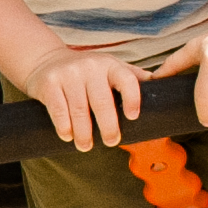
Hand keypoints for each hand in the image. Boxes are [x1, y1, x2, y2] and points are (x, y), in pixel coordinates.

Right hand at [28, 50, 144, 151]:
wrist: (46, 61)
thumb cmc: (85, 72)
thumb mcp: (109, 68)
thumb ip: (132, 76)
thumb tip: (162, 88)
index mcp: (110, 65)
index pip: (127, 79)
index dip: (133, 98)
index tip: (133, 117)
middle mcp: (90, 67)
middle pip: (102, 101)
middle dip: (108, 126)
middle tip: (111, 142)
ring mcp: (68, 74)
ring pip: (79, 110)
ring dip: (84, 133)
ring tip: (86, 146)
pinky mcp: (49, 83)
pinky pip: (59, 110)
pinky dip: (64, 127)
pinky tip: (68, 136)